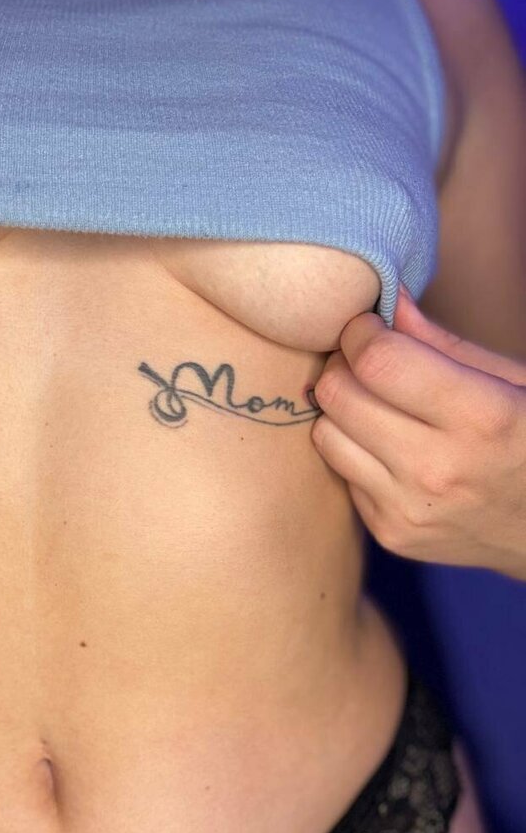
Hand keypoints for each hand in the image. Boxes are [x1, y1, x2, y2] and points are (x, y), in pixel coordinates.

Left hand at [311, 287, 525, 580]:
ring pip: (325, 434)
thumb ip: (442, 343)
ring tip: (377, 405)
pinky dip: (355, 451)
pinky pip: (340, 473)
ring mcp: (408, 509)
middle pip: (339, 395)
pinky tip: (391, 448)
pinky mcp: (390, 533)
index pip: (378, 361)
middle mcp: (437, 470)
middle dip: (343, 364)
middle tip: (367, 361)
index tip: (370, 325)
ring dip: (341, 410)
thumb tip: (386, 299)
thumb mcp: (513, 381)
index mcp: (481, 417)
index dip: (362, 332)